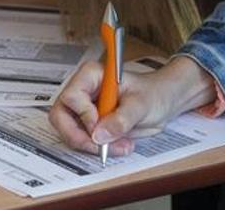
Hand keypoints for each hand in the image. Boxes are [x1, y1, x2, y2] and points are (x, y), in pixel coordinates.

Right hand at [49, 57, 214, 156]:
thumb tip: (100, 134)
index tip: (99, 127)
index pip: (72, 96)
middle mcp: (83, 90)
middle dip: (79, 136)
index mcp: (92, 75)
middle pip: (61, 116)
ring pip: (69, 132)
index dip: (83, 115)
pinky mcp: (88, 124)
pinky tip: (119, 145)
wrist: (163, 101)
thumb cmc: (153, 92)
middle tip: (99, 146)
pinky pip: (82, 140)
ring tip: (119, 146)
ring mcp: (84, 108)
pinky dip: (98, 148)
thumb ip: (121, 119)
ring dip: (92, 145)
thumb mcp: (141, 104)